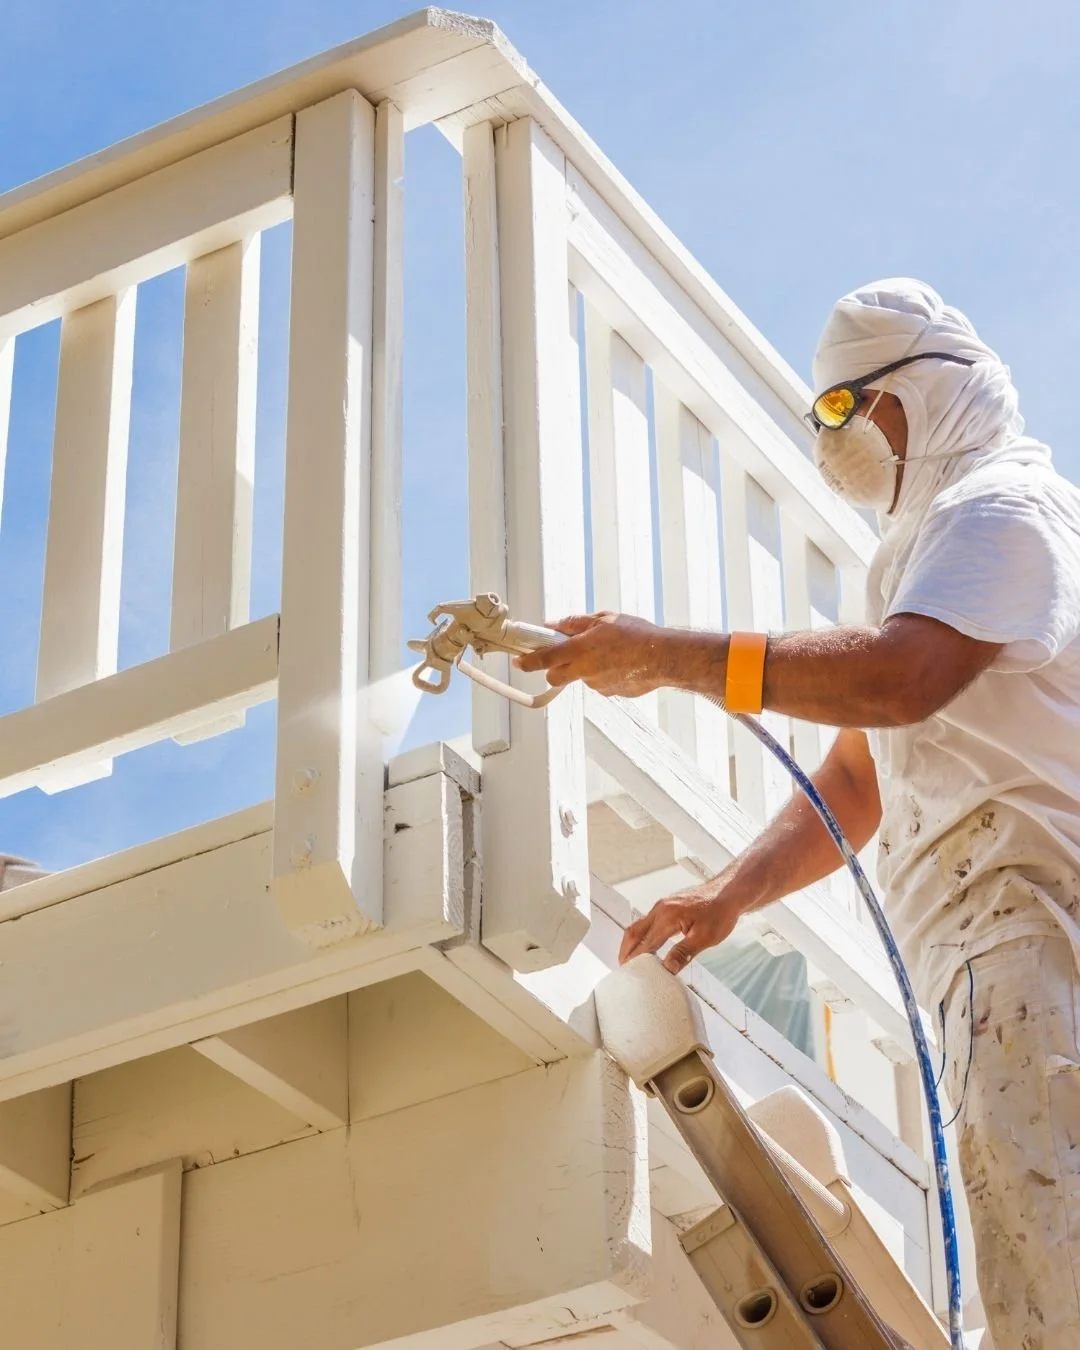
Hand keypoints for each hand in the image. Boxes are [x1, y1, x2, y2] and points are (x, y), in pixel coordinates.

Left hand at [515, 612, 669, 697]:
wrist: (663, 657)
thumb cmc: (636, 634)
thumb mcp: (603, 618)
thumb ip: (575, 623)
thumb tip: (555, 625)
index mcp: (579, 650)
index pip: (543, 659)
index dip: (527, 661)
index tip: (518, 661)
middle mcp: (585, 671)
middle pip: (555, 677)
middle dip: (554, 669)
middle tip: (565, 656)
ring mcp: (598, 685)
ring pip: (581, 678)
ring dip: (585, 668)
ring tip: (608, 653)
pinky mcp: (611, 693)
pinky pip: (600, 683)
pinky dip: (603, 674)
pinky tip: (620, 663)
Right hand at [619, 884, 743, 973]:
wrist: (729, 893)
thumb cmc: (720, 913)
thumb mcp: (705, 938)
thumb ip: (684, 953)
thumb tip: (667, 968)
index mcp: (667, 917)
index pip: (645, 943)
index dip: (636, 960)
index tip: (629, 975)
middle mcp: (660, 909)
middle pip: (633, 931)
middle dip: (626, 951)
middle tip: (623, 968)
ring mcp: (663, 906)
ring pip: (639, 925)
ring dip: (632, 942)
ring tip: (631, 959)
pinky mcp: (668, 906)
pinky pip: (648, 921)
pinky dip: (642, 935)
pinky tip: (647, 944)